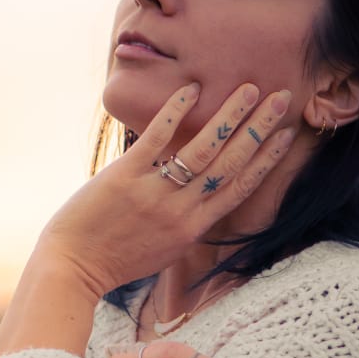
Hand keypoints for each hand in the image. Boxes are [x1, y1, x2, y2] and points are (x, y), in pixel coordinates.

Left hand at [39, 82, 296, 296]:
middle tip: (280, 97)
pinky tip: (192, 89)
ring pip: (204, 148)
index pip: (240, 187)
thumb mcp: (164, 250)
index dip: (267, 159)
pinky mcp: (126, 177)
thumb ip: (186, 223)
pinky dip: (176, 112)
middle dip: (259, 128)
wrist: (73, 268)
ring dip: (230, 115)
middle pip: (231, 163)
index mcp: (193, 229)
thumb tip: (202, 197)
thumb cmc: (116, 260)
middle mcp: (181, 211)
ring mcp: (155, 193)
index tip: (286, 134)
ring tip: (248, 89)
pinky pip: (158, 138)